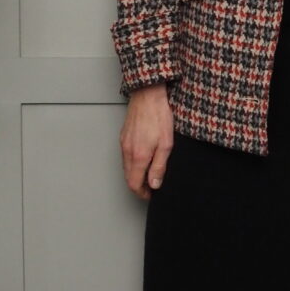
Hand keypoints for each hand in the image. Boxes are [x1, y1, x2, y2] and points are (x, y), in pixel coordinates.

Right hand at [120, 82, 173, 199]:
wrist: (147, 95)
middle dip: (139, 186)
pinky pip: (126, 156)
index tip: (151, 195)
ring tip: (149, 174)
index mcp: (138, 156)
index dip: (142, 193)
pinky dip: (133, 164)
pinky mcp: (124, 136)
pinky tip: (143, 160)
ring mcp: (124, 144)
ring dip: (136, 175)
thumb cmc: (159, 116)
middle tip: (151, 188)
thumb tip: (154, 185)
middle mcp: (128, 152)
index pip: (134, 184)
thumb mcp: (166, 144)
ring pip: (126, 167)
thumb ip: (159, 167)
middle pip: (128, 178)